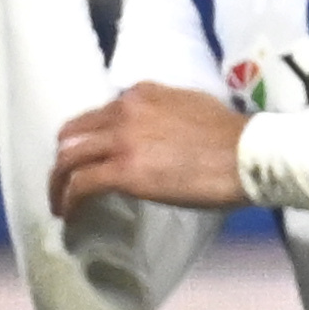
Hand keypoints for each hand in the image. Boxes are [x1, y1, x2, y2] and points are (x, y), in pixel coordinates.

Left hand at [48, 81, 250, 219]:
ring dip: (58, 183)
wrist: (250, 155)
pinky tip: (70, 215)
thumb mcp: (193, 107)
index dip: (90, 138)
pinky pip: (81, 185)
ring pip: (68, 159)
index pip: (99, 113)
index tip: (92, 156)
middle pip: (73, 133)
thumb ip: (166, 113)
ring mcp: (122, 140)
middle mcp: (124, 111)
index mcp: (142, 94)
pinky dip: (69, 201)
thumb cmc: (235, 137)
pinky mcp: (124, 171)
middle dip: (63, 158)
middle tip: (66, 181)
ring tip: (60, 204)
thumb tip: (158, 134)